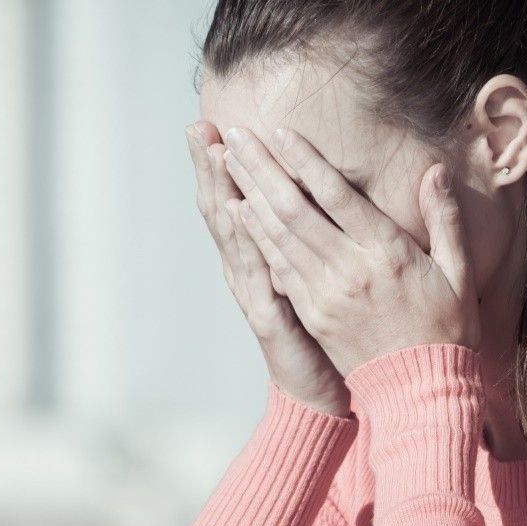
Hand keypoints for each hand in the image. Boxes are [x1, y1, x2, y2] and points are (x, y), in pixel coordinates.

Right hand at [186, 121, 351, 416]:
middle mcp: (248, 273)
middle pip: (224, 210)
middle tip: (199, 125)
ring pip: (233, 233)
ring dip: (222, 189)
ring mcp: (254, 294)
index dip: (226, 167)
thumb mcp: (318, 287)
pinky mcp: (267, 316)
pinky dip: (245, 238)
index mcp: (262, 262)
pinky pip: (254, 270)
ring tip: (213, 151)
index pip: (239, 204)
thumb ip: (314, 246)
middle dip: (211, 167)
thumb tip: (315, 202)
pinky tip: (237, 208)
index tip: (217, 126)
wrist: (321, 400)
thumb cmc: (327, 341)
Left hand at [221, 125, 478, 377]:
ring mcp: (325, 294)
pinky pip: (278, 269)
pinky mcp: (311, 315)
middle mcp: (350, 270)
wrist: (420, 389)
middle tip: (235, 135)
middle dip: (261, 169)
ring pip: (278, 236)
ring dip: (250, 195)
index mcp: (387, 253)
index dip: (305, 162)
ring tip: (228, 163)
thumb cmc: (446, 328)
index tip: (280, 133)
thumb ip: (445, 218)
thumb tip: (436, 171)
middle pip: (294, 209)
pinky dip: (256, 238)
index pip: (337, 196)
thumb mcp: (458, 272)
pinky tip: (240, 213)